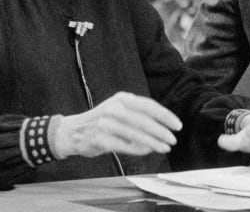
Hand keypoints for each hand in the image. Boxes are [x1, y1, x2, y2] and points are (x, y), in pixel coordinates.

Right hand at [53, 92, 181, 158]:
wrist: (71, 131)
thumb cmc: (101, 121)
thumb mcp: (119, 110)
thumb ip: (138, 115)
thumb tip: (162, 128)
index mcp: (122, 98)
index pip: (148, 105)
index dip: (165, 116)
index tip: (177, 125)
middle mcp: (113, 108)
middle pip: (143, 120)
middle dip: (161, 131)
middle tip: (173, 139)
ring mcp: (105, 123)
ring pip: (135, 134)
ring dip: (153, 142)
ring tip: (164, 148)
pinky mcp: (99, 138)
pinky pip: (124, 145)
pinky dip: (137, 149)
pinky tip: (147, 151)